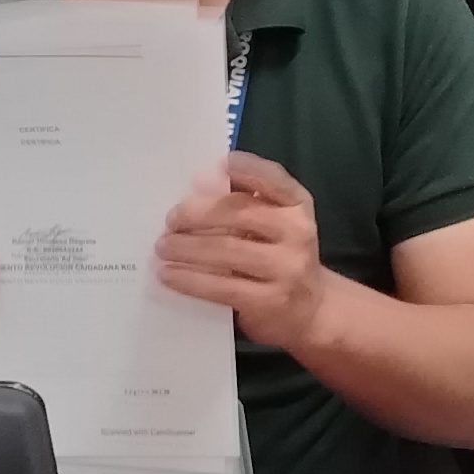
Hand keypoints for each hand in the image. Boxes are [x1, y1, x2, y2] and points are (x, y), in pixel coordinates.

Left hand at [158, 151, 331, 350]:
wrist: (310, 310)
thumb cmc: (280, 256)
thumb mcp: (276, 225)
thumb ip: (246, 203)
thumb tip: (199, 184)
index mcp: (298, 206)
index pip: (276, 181)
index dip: (250, 169)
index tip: (222, 163)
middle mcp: (298, 233)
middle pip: (242, 214)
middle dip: (199, 214)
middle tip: (170, 220)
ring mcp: (286, 269)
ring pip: (227, 251)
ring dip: (186, 248)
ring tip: (162, 247)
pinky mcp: (269, 301)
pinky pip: (221, 287)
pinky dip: (189, 280)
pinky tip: (168, 275)